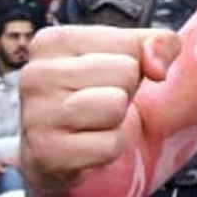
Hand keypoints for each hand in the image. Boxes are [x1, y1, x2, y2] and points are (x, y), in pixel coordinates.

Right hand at [19, 25, 177, 192]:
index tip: (106, 78)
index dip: (133, 64)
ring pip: (116, 106)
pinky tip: (89, 145)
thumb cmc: (100, 94)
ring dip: (118, 120)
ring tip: (95, 122)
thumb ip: (161, 43)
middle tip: (100, 103)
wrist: (69, 152)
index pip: (129, 44)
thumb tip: (158, 68)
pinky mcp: (46, 154)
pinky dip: (111, 148)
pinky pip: (111, 144)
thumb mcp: (134, 56)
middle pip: (125, 72)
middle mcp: (35, 75)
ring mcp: (35, 115)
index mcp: (51, 42)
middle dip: (126, 91)